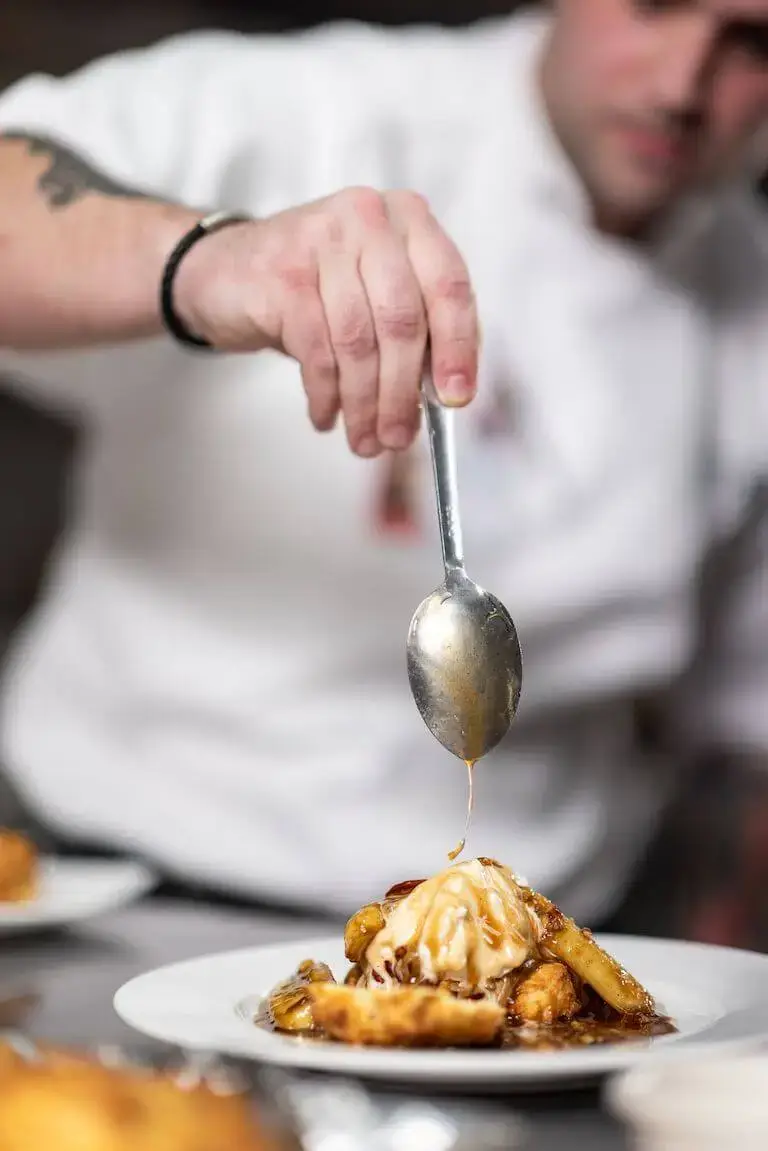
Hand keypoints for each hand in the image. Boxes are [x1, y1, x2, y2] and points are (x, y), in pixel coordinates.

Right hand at [173, 187, 478, 455]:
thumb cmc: (314, 288)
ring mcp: (322, 240)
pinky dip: (325, 394)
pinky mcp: (282, 274)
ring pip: (358, 342)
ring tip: (364, 438)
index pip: (449, 286)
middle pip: (402, 320)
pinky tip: (326, 415)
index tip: (456, 399)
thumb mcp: (373, 296)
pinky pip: (316, 351)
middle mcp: (369, 218)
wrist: (226, 271)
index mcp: (408, 218)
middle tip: (398, 437)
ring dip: (363, 403)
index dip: (458, 348)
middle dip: (402, 392)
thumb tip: (444, 396)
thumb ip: (416, 332)